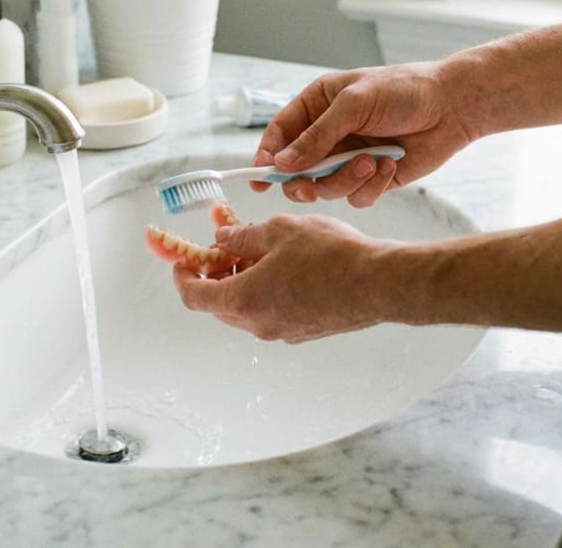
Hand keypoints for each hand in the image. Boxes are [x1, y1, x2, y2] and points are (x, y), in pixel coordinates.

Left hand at [171, 213, 402, 342]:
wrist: (379, 283)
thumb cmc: (331, 255)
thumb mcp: (279, 230)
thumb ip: (242, 236)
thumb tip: (222, 238)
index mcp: (243, 300)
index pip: (193, 296)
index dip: (182, 276)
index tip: (183, 259)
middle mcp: (258, 324)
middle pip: (219, 303)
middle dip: (215, 273)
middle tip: (225, 245)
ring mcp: (282, 332)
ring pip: (246, 307)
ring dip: (242, 280)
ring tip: (258, 249)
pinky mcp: (304, 331)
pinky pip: (271, 312)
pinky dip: (265, 291)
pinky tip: (283, 265)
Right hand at [254, 62, 479, 206]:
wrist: (453, 107)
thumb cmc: (404, 90)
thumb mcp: (354, 104)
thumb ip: (317, 135)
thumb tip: (283, 163)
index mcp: (317, 107)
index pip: (279, 135)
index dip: (266, 157)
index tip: (259, 178)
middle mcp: (328, 136)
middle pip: (296, 171)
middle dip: (304, 181)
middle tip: (310, 187)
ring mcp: (348, 159)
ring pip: (325, 189)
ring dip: (346, 180)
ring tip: (371, 162)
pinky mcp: (371, 179)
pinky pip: (355, 198)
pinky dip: (371, 186)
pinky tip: (390, 165)